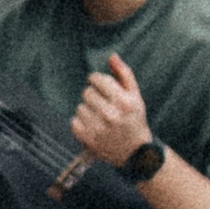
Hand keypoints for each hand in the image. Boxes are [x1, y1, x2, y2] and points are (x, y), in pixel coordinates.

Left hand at [71, 51, 150, 165]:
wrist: (135, 152)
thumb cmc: (134, 120)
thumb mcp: (135, 96)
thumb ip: (124, 74)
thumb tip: (112, 56)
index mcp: (123, 101)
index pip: (96, 79)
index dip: (97, 81)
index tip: (102, 88)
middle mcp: (111, 115)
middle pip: (86, 92)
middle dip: (94, 96)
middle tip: (103, 105)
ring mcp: (98, 128)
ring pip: (80, 106)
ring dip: (88, 110)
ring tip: (100, 118)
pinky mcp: (88, 139)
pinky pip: (74, 121)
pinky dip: (81, 123)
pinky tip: (93, 127)